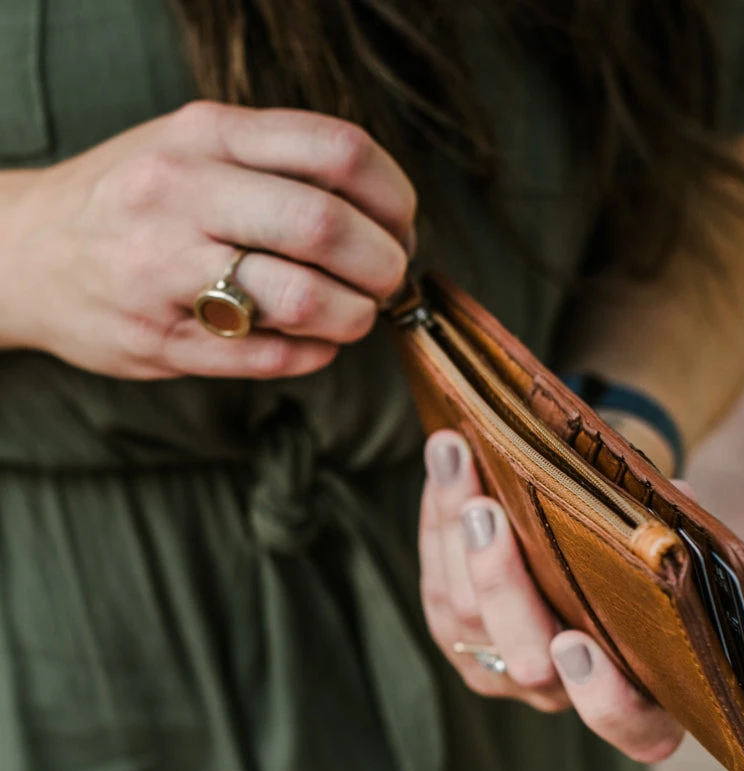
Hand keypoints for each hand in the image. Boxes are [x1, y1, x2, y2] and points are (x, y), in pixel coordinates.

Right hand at [0, 101, 415, 378]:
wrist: (26, 252)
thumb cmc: (135, 199)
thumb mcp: (196, 147)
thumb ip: (282, 164)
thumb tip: (386, 215)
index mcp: (205, 136)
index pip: (337, 151)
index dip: (394, 196)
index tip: (401, 224)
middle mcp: (182, 195)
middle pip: (326, 227)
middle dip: (382, 264)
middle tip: (388, 279)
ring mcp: (166, 272)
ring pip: (305, 300)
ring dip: (355, 317)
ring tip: (354, 315)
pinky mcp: (164, 340)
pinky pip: (275, 357)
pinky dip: (316, 353)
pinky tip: (313, 342)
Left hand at [419, 430, 684, 763]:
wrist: (585, 559)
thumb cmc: (636, 562)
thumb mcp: (660, 550)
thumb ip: (667, 533)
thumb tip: (675, 491)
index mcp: (641, 695)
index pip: (632, 726)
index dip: (603, 695)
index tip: (573, 644)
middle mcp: (566, 694)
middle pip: (525, 659)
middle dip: (499, 579)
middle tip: (485, 511)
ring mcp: (504, 673)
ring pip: (466, 617)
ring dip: (453, 529)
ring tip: (454, 456)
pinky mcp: (458, 640)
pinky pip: (436, 590)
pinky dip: (437, 523)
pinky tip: (445, 468)